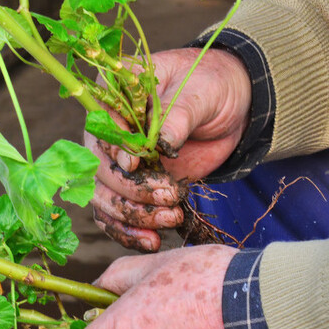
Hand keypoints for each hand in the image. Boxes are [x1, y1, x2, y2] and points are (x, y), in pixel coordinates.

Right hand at [90, 48, 252, 251]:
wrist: (229, 108)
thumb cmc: (209, 87)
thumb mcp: (198, 93)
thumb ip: (175, 116)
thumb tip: (158, 144)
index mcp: (113, 97)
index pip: (100, 127)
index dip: (114, 149)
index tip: (135, 164)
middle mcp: (106, 134)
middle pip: (100, 170)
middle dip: (131, 190)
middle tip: (168, 196)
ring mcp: (116, 165)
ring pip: (105, 198)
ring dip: (133, 216)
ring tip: (170, 219)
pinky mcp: (131, 190)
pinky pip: (116, 216)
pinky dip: (130, 232)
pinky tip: (152, 241)